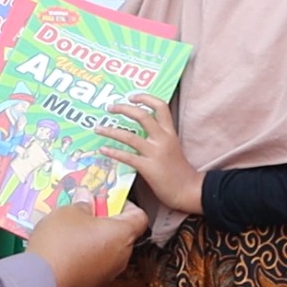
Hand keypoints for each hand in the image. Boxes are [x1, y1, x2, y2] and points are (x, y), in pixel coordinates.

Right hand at [27, 203, 148, 286]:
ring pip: (107, 250)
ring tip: (71, 231)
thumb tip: (86, 199)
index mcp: (122, 234)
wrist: (43, 282)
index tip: (108, 199)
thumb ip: (82, 204)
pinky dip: (85, 256)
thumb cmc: (60, 245)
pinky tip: (65, 249)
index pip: (139, 216)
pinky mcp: (93, 285)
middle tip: (85, 212)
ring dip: (94, 239)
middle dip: (105, 221)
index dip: (125, 205)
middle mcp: (121, 256)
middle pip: (122, 233)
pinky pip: (94, 265)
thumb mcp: (69, 211)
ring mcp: (108, 274)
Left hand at [96, 94, 202, 214]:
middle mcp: (163, 139)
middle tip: (110, 107)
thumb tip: (138, 129)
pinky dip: (113, 152)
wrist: (188, 189)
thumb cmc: (178, 170)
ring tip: (98, 128)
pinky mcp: (148, 168)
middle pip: (142, 116)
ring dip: (111, 131)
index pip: (161, 107)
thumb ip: (159, 136)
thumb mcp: (172, 146)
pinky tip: (103, 150)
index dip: (146, 98)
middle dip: (124, 109)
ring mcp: (155, 153)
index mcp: (170, 132)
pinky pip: (127, 157)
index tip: (132, 96)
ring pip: (129, 136)